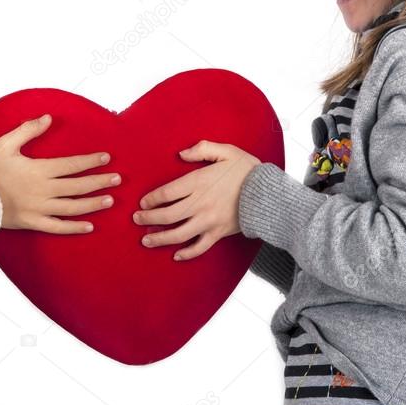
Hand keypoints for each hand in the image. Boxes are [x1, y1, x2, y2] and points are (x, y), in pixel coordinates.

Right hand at [0, 113, 120, 234]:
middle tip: (117, 179)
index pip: (72, 165)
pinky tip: (89, 226)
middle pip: (78, 186)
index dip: (90, 161)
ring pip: (72, 207)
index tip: (107, 158)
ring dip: (92, 204)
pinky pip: (57, 228)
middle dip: (99, 182)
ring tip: (109, 200)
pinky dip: (74, 228)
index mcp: (39, 170)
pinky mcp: (32, 223)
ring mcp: (39, 209)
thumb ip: (28, 130)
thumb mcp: (6, 143)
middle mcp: (43, 190)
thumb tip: (48, 118)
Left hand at [133, 140, 259, 260]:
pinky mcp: (219, 233)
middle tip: (136, 220)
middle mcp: (200, 204)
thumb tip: (181, 154)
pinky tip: (176, 255)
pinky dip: (187, 253)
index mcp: (198, 182)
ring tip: (146, 241)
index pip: (166, 193)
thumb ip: (202, 149)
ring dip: (160, 239)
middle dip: (148, 219)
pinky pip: (199, 247)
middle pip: (167, 215)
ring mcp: (209, 221)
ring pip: (178, 234)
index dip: (151, 199)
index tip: (142, 203)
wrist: (269, 194)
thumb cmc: (247, 170)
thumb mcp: (226, 151)